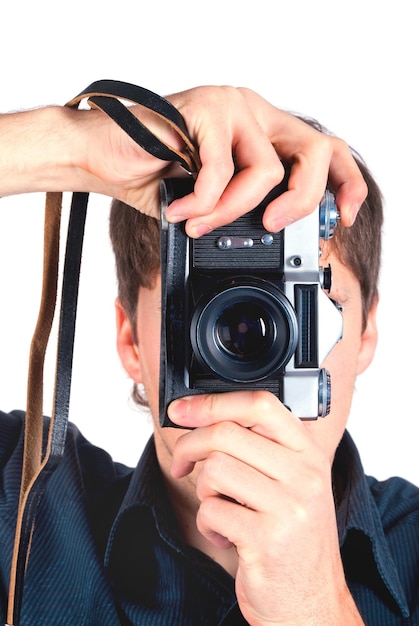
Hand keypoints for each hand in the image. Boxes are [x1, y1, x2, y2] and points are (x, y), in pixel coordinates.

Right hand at [1, 85, 366, 237]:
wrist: (101, 157)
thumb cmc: (153, 177)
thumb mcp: (213, 201)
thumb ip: (247, 208)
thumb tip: (277, 236)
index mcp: (262, 132)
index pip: (324, 150)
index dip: (345, 182)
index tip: (344, 217)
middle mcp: (255, 113)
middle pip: (316, 151)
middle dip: (302, 199)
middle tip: (272, 224)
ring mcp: (233, 106)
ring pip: (266, 169)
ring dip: (232, 210)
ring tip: (199, 221)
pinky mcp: (206, 108)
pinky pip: (223, 170)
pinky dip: (203, 201)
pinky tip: (181, 208)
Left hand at [168, 391, 363, 624]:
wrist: (312, 603)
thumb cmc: (292, 538)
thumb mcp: (290, 484)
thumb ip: (261, 449)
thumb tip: (203, 416)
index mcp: (309, 454)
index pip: (260, 405)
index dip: (213, 402)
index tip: (182, 410)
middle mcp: (304, 475)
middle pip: (226, 433)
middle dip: (189, 446)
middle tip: (181, 463)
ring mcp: (289, 507)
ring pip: (215, 470)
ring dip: (204, 490)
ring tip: (219, 507)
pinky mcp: (267, 539)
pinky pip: (212, 510)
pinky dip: (208, 523)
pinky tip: (226, 534)